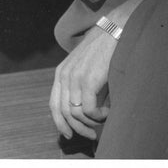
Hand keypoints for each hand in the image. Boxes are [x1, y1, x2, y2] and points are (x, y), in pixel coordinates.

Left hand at [49, 24, 117, 139]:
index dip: (59, 123)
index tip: (69, 135)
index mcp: (61, 73)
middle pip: (63, 113)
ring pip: (76, 114)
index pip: (53, 105)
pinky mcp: (88, 80)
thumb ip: (79, 86)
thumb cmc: (103, 52)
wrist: (113, 32)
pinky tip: (108, 110)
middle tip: (91, 135)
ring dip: (91, 122)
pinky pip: (89, 110)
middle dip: (77, 128)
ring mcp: (74, 78)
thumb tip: (83, 113)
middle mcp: (64, 76)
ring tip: (103, 118)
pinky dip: (99, 115)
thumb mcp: (85, 69)